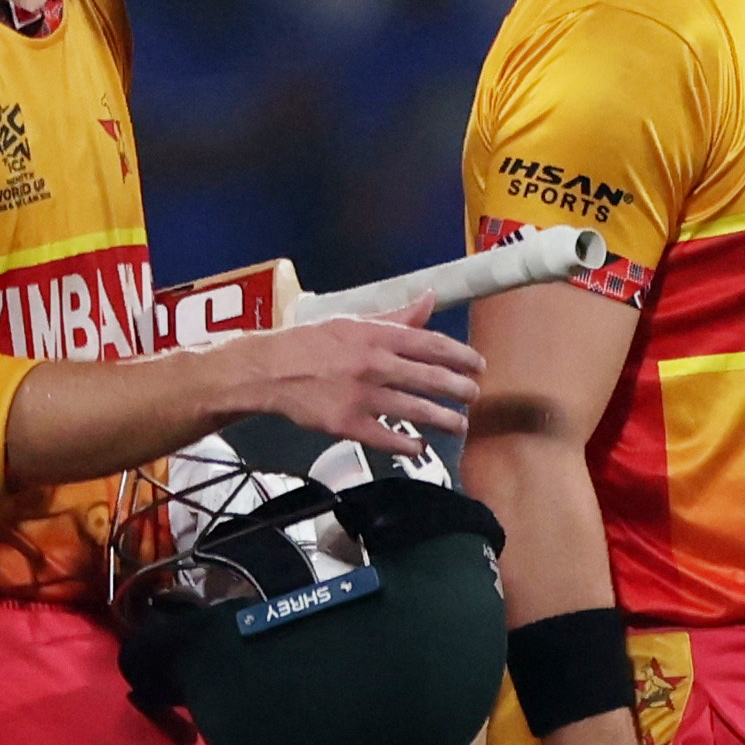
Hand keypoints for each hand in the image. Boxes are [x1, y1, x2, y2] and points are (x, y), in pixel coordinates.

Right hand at [231, 316, 481, 458]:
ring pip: (416, 411)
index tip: (478, 365)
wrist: (266, 370)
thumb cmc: (310, 344)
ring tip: (460, 424)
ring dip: (445, 420)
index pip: (431, 344)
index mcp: (376, 336)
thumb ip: (396, 317)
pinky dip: (408, 444)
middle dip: (461, 389)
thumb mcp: (353, 322)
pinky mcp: (347, 423)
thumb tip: (429, 298)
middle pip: (431, 378)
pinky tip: (420, 445)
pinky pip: (387, 438)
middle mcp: (373, 364)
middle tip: (475, 396)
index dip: (461, 356)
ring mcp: (361, 396)